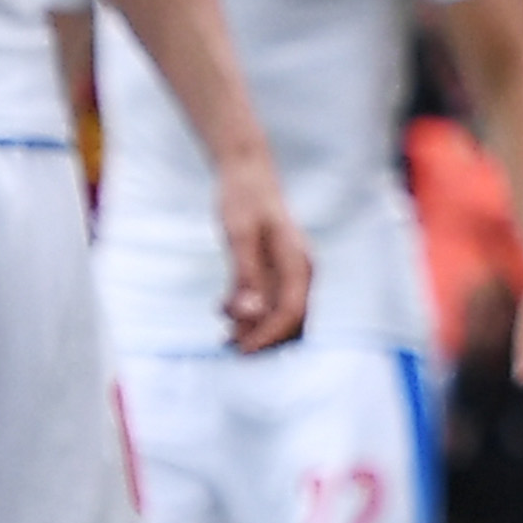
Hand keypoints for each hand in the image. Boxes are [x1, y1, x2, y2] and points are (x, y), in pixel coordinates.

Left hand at [212, 157, 312, 352]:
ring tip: (223, 336)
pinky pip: (268, 300)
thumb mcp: (239, 236)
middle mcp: (299, 270)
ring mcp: (289, 270)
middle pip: (289, 319)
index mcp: (297, 262)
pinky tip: (223, 310)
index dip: (267, 334)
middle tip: (229, 346)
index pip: (290, 311)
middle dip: (261, 336)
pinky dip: (249, 312)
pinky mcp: (275, 268)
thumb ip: (245, 275)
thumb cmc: (244, 199)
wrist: (247, 172)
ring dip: (253, 327)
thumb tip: (249, 313)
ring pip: (278, 313)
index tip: (242, 349)